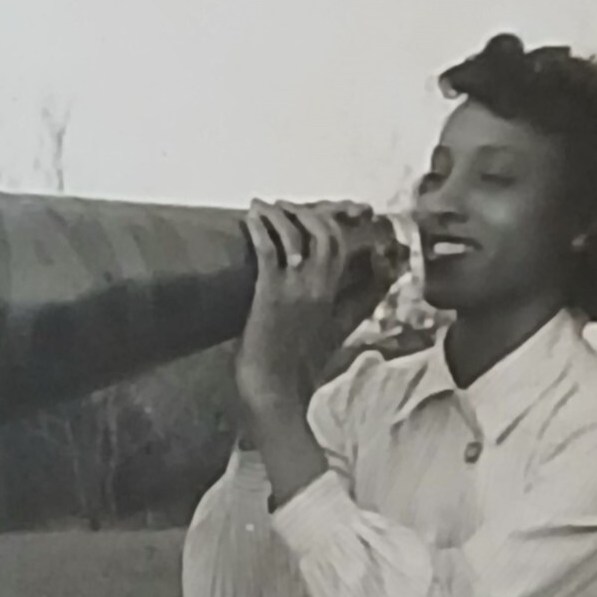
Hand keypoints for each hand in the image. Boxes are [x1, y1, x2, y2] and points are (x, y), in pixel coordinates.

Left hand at [234, 198, 400, 424]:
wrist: (275, 390)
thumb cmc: (295, 370)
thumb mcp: (327, 335)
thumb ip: (342, 312)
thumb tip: (342, 297)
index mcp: (333, 296)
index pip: (344, 248)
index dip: (335, 223)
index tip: (318, 211)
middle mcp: (320, 287)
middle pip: (326, 233)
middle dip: (307, 212)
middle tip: (286, 206)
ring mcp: (296, 289)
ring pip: (297, 236)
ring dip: (280, 215)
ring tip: (262, 206)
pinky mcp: (271, 293)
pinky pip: (268, 250)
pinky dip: (260, 229)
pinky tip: (251, 219)